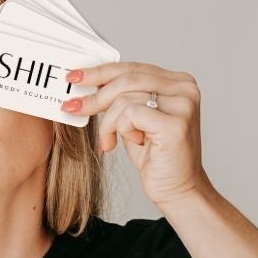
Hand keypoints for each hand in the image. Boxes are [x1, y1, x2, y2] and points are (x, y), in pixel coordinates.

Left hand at [58, 60, 216, 206]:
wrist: (177, 189)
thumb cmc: (155, 156)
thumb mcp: (133, 120)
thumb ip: (120, 99)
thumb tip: (87, 82)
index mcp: (177, 82)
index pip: (132, 67)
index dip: (99, 71)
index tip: (73, 77)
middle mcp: (185, 88)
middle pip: (126, 78)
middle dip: (94, 96)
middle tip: (72, 108)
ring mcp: (183, 105)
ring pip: (124, 99)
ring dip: (107, 124)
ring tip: (109, 141)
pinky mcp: (175, 124)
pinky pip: (129, 115)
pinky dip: (118, 130)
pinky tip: (126, 144)